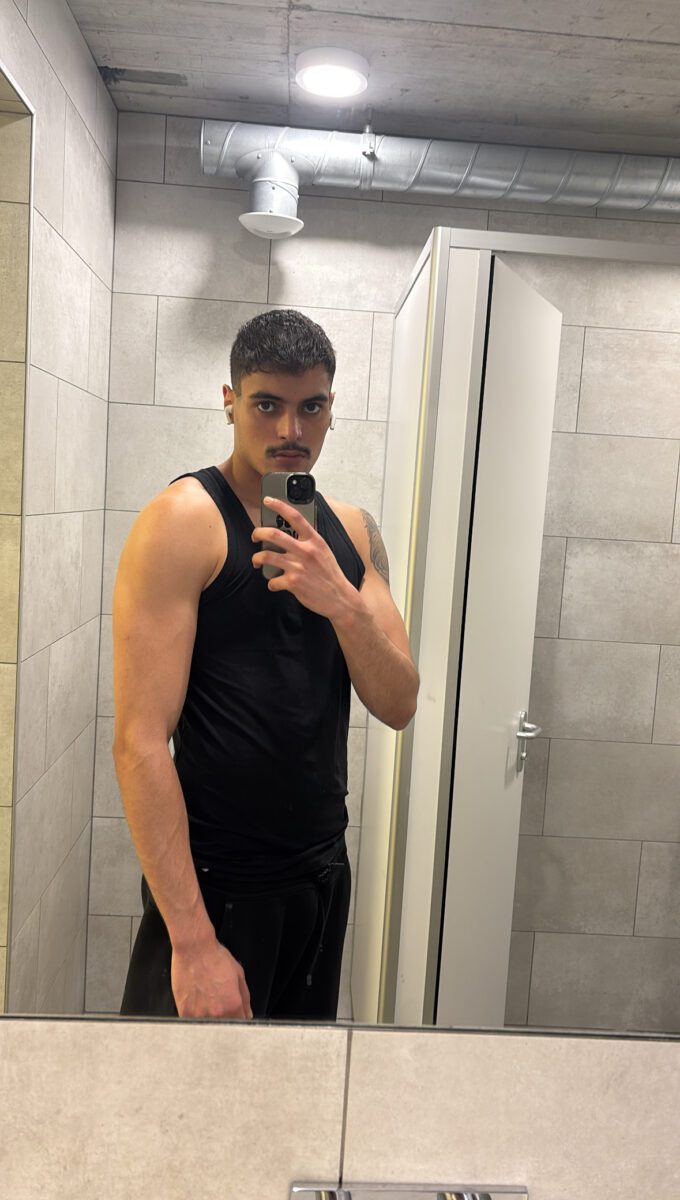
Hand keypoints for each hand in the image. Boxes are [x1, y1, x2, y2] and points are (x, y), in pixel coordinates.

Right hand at [171, 936, 252, 1019]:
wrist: (194, 949)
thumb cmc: (214, 958)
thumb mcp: (239, 974)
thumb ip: (245, 998)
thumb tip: (247, 1013)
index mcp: (233, 1004)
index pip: (241, 1024)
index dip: (239, 1019)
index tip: (235, 1016)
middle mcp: (217, 1012)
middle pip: (224, 1028)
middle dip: (225, 1020)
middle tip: (219, 1004)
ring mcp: (200, 1014)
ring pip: (208, 1027)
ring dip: (210, 1019)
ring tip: (207, 1001)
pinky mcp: (184, 1012)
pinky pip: (193, 1023)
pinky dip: (196, 1017)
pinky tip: (197, 1003)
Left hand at [252, 496, 357, 620]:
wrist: (339, 598)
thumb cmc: (330, 574)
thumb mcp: (324, 552)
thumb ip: (309, 542)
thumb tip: (290, 533)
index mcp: (315, 540)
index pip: (295, 517)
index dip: (279, 505)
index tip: (268, 500)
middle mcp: (306, 551)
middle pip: (274, 534)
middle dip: (258, 533)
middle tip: (255, 536)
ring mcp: (299, 567)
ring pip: (266, 556)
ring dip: (257, 558)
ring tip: (257, 560)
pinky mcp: (293, 583)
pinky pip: (272, 581)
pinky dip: (271, 583)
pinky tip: (275, 584)